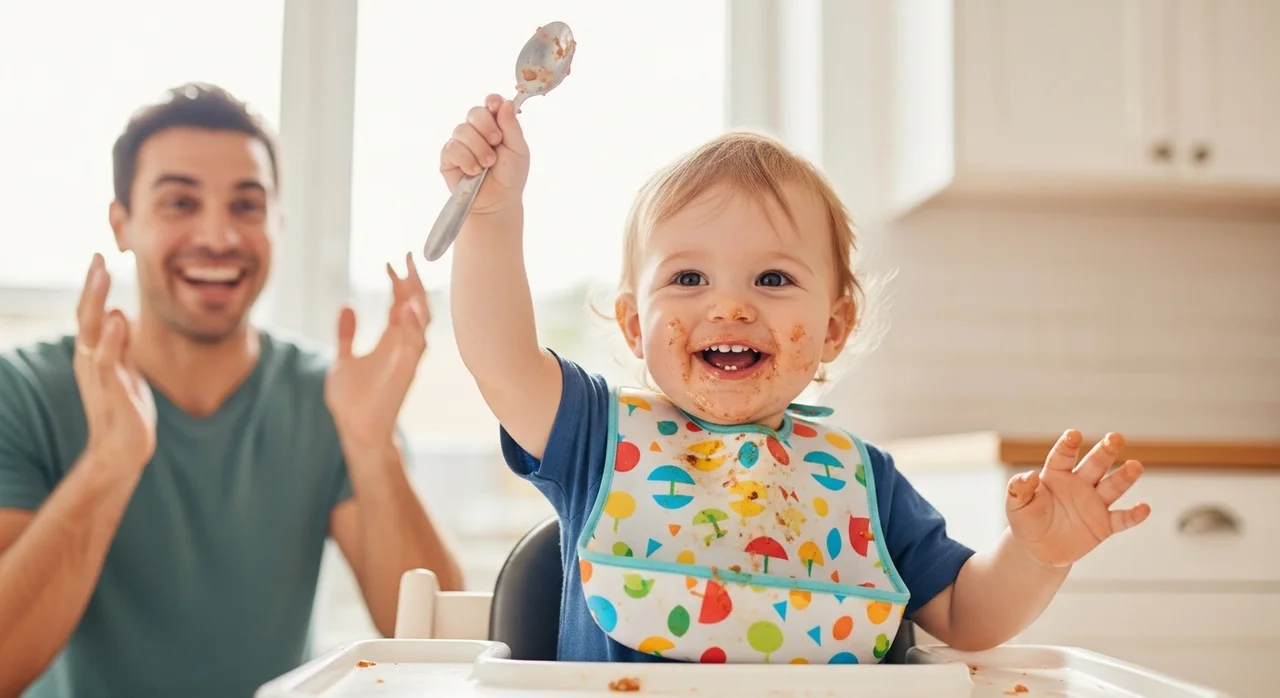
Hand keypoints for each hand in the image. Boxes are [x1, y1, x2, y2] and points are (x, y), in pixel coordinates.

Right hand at [74, 254, 156, 470]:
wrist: (122, 450)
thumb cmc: (125, 410)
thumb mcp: (125, 369)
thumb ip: (121, 344)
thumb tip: (117, 314)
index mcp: (94, 353)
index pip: (92, 313)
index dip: (94, 287)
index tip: (100, 258)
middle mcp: (90, 359)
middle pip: (87, 315)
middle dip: (92, 286)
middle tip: (97, 257)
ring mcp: (98, 373)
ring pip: (92, 330)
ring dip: (96, 301)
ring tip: (102, 275)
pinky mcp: (112, 388)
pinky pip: (108, 359)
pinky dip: (112, 338)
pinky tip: (118, 318)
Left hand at [325, 253, 429, 450]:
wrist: (355, 429)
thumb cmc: (352, 399)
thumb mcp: (343, 358)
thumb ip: (346, 334)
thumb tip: (347, 306)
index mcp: (390, 340)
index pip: (400, 304)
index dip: (398, 282)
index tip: (392, 262)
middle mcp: (402, 346)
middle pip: (416, 307)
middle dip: (415, 283)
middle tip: (410, 258)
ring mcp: (406, 358)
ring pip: (421, 323)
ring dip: (418, 301)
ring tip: (411, 278)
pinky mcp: (405, 372)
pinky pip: (415, 345)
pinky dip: (413, 326)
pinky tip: (407, 309)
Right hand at [439, 94, 528, 216]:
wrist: (498, 201)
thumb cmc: (510, 176)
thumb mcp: (518, 150)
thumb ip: (511, 126)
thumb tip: (504, 103)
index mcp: (495, 125)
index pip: (490, 103)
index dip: (491, 101)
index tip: (495, 106)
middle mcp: (476, 131)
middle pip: (474, 112)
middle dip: (487, 127)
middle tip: (496, 143)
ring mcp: (461, 143)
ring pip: (462, 130)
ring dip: (479, 149)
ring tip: (487, 164)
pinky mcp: (448, 157)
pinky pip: (453, 148)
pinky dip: (466, 160)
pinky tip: (473, 171)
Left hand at [1006, 430, 1150, 567]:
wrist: (1038, 549)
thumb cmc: (1027, 520)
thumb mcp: (1015, 504)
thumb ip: (1019, 488)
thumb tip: (1029, 475)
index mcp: (1056, 475)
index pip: (1063, 456)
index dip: (1068, 445)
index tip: (1074, 435)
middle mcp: (1079, 484)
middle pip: (1095, 465)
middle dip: (1105, 451)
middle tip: (1115, 438)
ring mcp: (1094, 503)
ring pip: (1112, 486)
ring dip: (1124, 477)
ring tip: (1135, 466)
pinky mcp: (1104, 525)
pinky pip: (1121, 519)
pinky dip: (1133, 515)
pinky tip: (1144, 508)